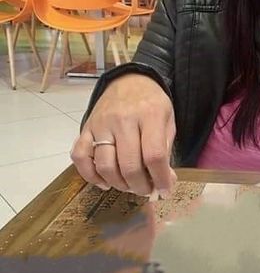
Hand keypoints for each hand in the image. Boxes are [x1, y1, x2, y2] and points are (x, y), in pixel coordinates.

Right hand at [71, 74, 176, 196]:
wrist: (129, 81)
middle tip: (145, 190)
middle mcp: (123, 119)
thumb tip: (165, 183)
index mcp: (150, 115)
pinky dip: (90, 175)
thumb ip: (166, 150)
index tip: (164, 191)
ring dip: (118, 184)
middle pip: (129, 165)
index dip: (160, 179)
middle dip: (139, 186)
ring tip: (129, 186)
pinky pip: (80, 157)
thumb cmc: (152, 104)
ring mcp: (101, 124)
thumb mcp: (168, 121)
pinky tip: (105, 181)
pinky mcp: (86, 128)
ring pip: (105, 165)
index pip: (154, 155)